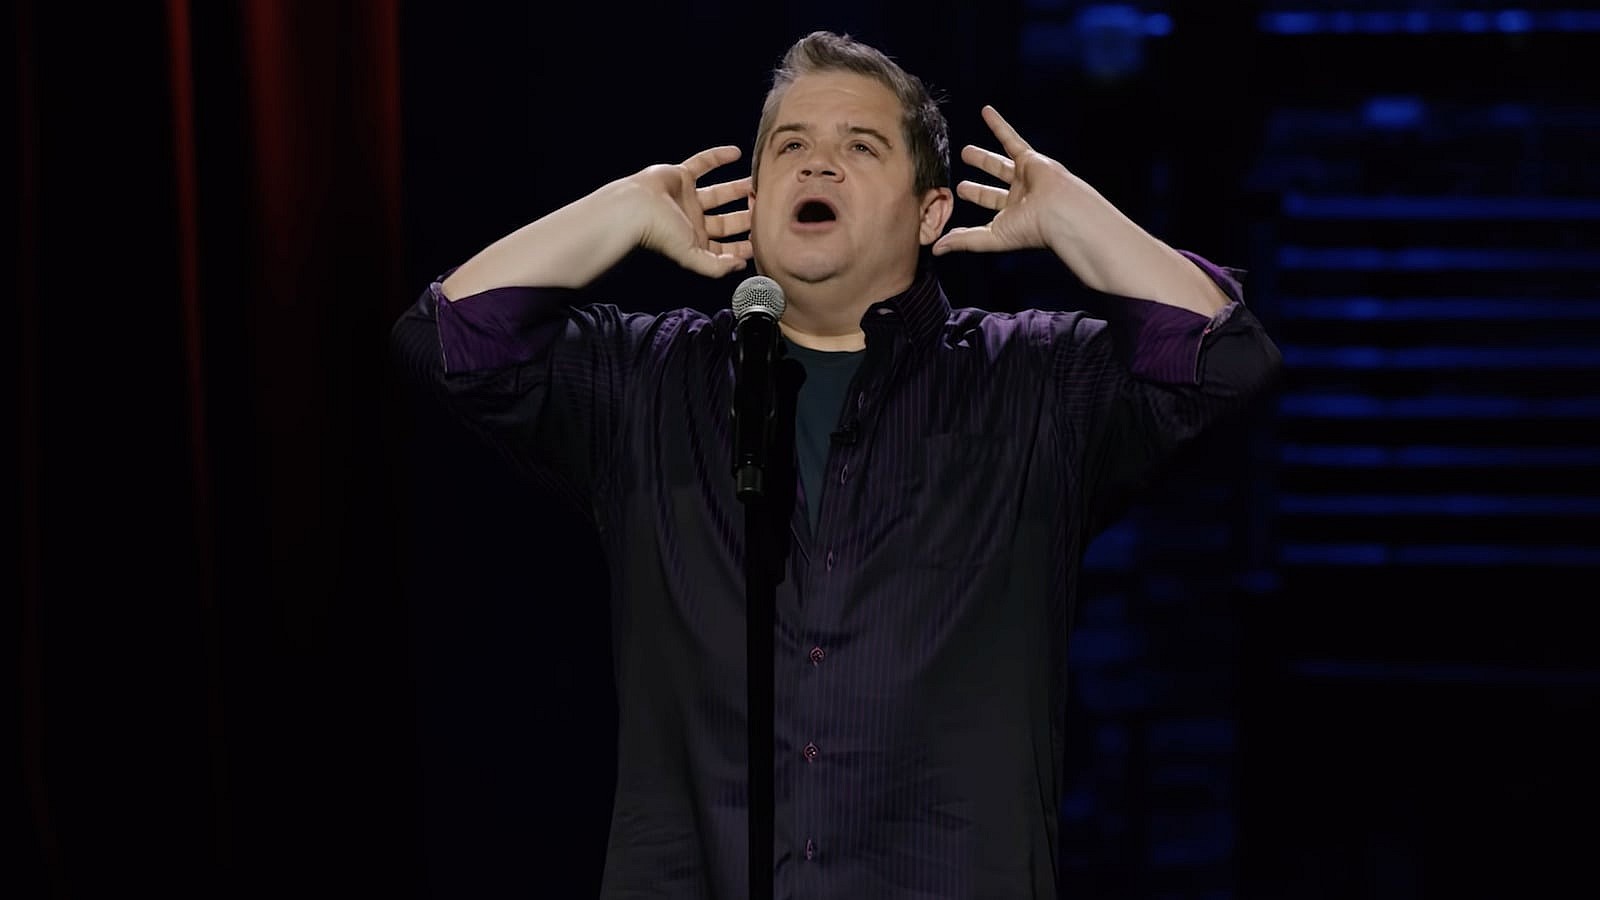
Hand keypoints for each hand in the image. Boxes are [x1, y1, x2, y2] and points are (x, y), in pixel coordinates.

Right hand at [631, 145, 752, 277]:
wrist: (636, 208)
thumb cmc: (660, 234)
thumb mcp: (692, 256)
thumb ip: (716, 267)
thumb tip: (740, 266)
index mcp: (696, 242)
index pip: (726, 247)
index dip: (744, 246)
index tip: (765, 240)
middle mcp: (693, 221)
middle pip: (727, 221)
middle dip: (747, 216)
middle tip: (767, 208)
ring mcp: (687, 198)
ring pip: (719, 194)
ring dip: (738, 188)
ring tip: (758, 183)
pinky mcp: (680, 176)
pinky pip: (702, 163)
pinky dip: (718, 157)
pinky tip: (737, 153)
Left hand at [931, 106, 1088, 257]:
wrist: (1060, 211)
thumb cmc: (1030, 229)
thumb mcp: (991, 237)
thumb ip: (964, 240)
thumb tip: (936, 249)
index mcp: (1012, 219)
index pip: (987, 217)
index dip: (971, 217)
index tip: (956, 212)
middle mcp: (1019, 199)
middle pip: (993, 191)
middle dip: (977, 189)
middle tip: (960, 185)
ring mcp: (1026, 178)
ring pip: (1000, 165)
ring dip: (983, 159)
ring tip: (965, 152)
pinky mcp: (1031, 159)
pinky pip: (1012, 139)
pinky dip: (999, 125)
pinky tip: (986, 111)